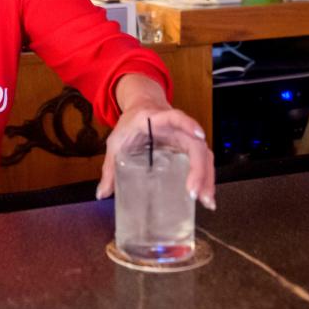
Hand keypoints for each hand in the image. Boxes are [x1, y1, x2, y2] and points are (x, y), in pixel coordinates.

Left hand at [97, 76, 215, 209]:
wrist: (142, 107)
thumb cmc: (130, 124)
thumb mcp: (116, 142)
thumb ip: (109, 168)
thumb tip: (102, 194)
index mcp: (157, 120)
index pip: (176, 118)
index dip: (188, 124)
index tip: (198, 135)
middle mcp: (177, 128)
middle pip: (196, 145)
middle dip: (200, 169)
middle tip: (195, 193)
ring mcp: (185, 138)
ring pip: (204, 156)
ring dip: (207, 178)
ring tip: (206, 201)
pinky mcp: (187, 149)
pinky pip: (202, 162)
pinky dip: (206, 179)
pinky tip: (205, 196)